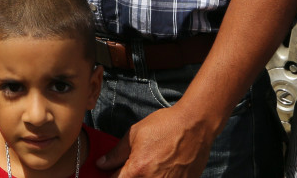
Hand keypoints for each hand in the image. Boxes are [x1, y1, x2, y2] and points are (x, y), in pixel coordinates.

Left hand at [97, 104, 218, 177]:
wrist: (195, 125)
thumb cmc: (166, 126)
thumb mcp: (135, 134)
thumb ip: (117, 153)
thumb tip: (101, 164)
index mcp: (137, 170)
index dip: (112, 176)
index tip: (115, 171)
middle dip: (128, 176)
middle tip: (133, 167)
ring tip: (150, 166)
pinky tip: (162, 169)